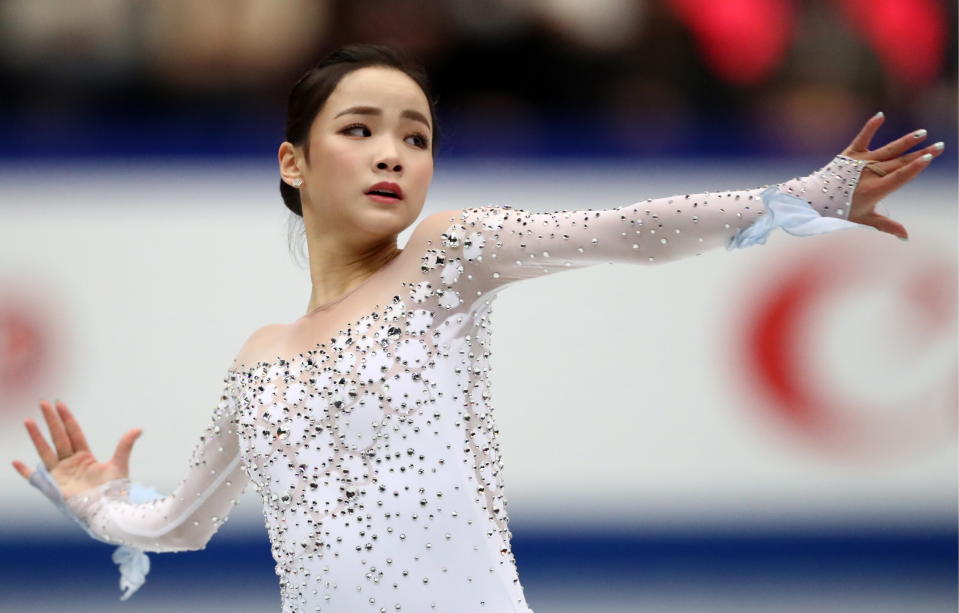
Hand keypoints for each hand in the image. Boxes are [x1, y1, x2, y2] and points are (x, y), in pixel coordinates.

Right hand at [11, 400, 142, 498]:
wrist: (107, 510)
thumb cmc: (114, 491)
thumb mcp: (119, 464)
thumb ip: (125, 446)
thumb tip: (138, 429)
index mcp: (85, 457)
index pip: (73, 433)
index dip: (66, 418)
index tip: (59, 404)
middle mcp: (70, 463)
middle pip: (58, 437)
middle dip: (51, 420)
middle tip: (43, 403)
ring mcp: (60, 474)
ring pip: (46, 450)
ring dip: (36, 436)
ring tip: (28, 420)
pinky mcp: (54, 486)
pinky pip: (35, 478)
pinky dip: (25, 471)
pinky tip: (15, 462)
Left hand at [841, 113, 943, 239]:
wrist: (814, 199)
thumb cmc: (841, 210)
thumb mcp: (864, 219)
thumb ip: (886, 225)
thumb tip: (906, 237)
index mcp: (875, 190)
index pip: (899, 177)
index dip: (914, 167)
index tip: (929, 157)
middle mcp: (869, 174)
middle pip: (899, 162)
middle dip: (920, 153)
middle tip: (939, 145)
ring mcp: (860, 162)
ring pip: (887, 150)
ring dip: (906, 141)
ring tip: (922, 133)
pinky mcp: (850, 153)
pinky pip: (862, 138)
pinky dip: (870, 127)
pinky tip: (880, 115)